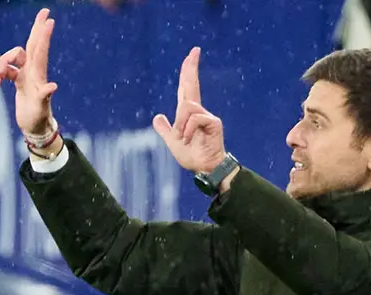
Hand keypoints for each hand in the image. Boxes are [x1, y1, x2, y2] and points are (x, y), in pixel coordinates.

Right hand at [0, 8, 59, 136]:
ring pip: (11, 57)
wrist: (35, 128)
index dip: (43, 35)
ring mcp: (25, 75)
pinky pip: (5, 70)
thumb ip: (45, 96)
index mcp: (38, 75)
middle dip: (37, 28)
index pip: (40, 50)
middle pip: (32, 44)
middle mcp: (33, 71)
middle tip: (44, 11)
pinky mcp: (18, 81)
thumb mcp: (41, 109)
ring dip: (1, 64)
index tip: (49, 20)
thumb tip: (53, 87)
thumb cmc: (38, 119)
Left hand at [152, 47, 226, 174]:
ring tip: (183, 138)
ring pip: (186, 107)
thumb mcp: (172, 141)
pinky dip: (187, 130)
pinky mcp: (213, 122)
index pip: (187, 87)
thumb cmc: (192, 156)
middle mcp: (198, 111)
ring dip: (180, 125)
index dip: (188, 71)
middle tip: (195, 50)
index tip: (191, 55)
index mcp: (188, 113)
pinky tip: (189, 139)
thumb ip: (165, 129)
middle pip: (192, 84)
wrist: (204, 169)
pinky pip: (194, 118)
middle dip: (191, 67)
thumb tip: (157, 117)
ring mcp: (207, 116)